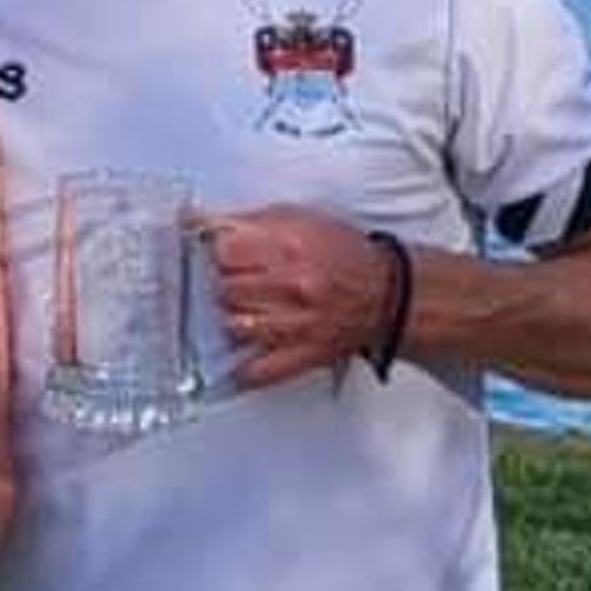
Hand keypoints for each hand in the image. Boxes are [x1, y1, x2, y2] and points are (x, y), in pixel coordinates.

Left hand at [202, 202, 400, 390]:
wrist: (389, 294)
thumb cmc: (344, 256)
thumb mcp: (301, 220)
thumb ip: (250, 221)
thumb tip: (201, 221)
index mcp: (291, 246)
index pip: (224, 251)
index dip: (218, 252)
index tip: (222, 255)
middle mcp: (293, 284)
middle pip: (225, 288)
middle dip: (226, 284)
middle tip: (240, 282)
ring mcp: (297, 323)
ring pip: (233, 325)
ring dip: (235, 318)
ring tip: (249, 309)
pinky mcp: (303, 355)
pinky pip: (256, 370)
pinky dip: (244, 365)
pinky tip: (245, 352)